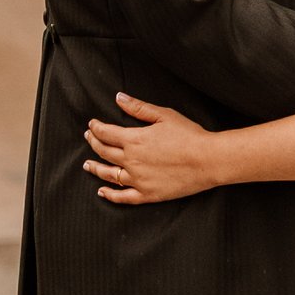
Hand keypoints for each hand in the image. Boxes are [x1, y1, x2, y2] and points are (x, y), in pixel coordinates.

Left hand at [84, 93, 224, 204]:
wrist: (207, 160)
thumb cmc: (189, 135)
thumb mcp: (163, 115)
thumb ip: (138, 107)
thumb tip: (119, 98)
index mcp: (134, 139)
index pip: (106, 133)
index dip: (96, 127)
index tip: (92, 124)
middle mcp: (131, 160)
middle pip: (104, 151)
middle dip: (93, 143)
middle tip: (88, 137)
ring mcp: (138, 179)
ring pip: (108, 174)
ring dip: (95, 168)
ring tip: (87, 164)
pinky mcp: (147, 194)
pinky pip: (122, 197)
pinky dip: (110, 195)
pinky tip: (102, 191)